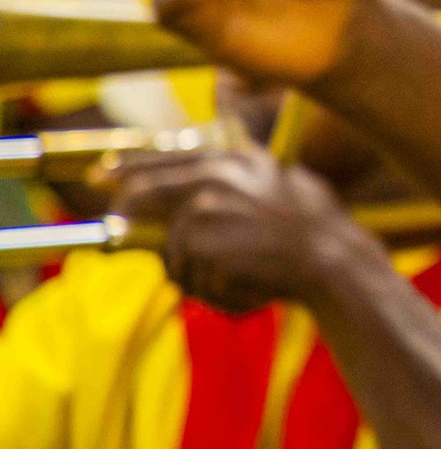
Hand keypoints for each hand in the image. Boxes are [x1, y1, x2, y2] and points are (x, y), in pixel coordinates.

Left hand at [111, 146, 376, 312]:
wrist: (330, 258)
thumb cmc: (317, 231)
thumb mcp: (284, 186)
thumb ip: (246, 179)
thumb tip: (210, 195)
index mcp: (236, 158)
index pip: (166, 157)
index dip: (128, 167)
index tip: (101, 176)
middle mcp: (215, 173)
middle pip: (140, 194)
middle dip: (126, 220)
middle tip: (116, 235)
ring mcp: (202, 203)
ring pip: (170, 252)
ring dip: (196, 276)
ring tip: (240, 280)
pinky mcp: (196, 237)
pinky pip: (184, 275)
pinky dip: (211, 291)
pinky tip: (245, 287)